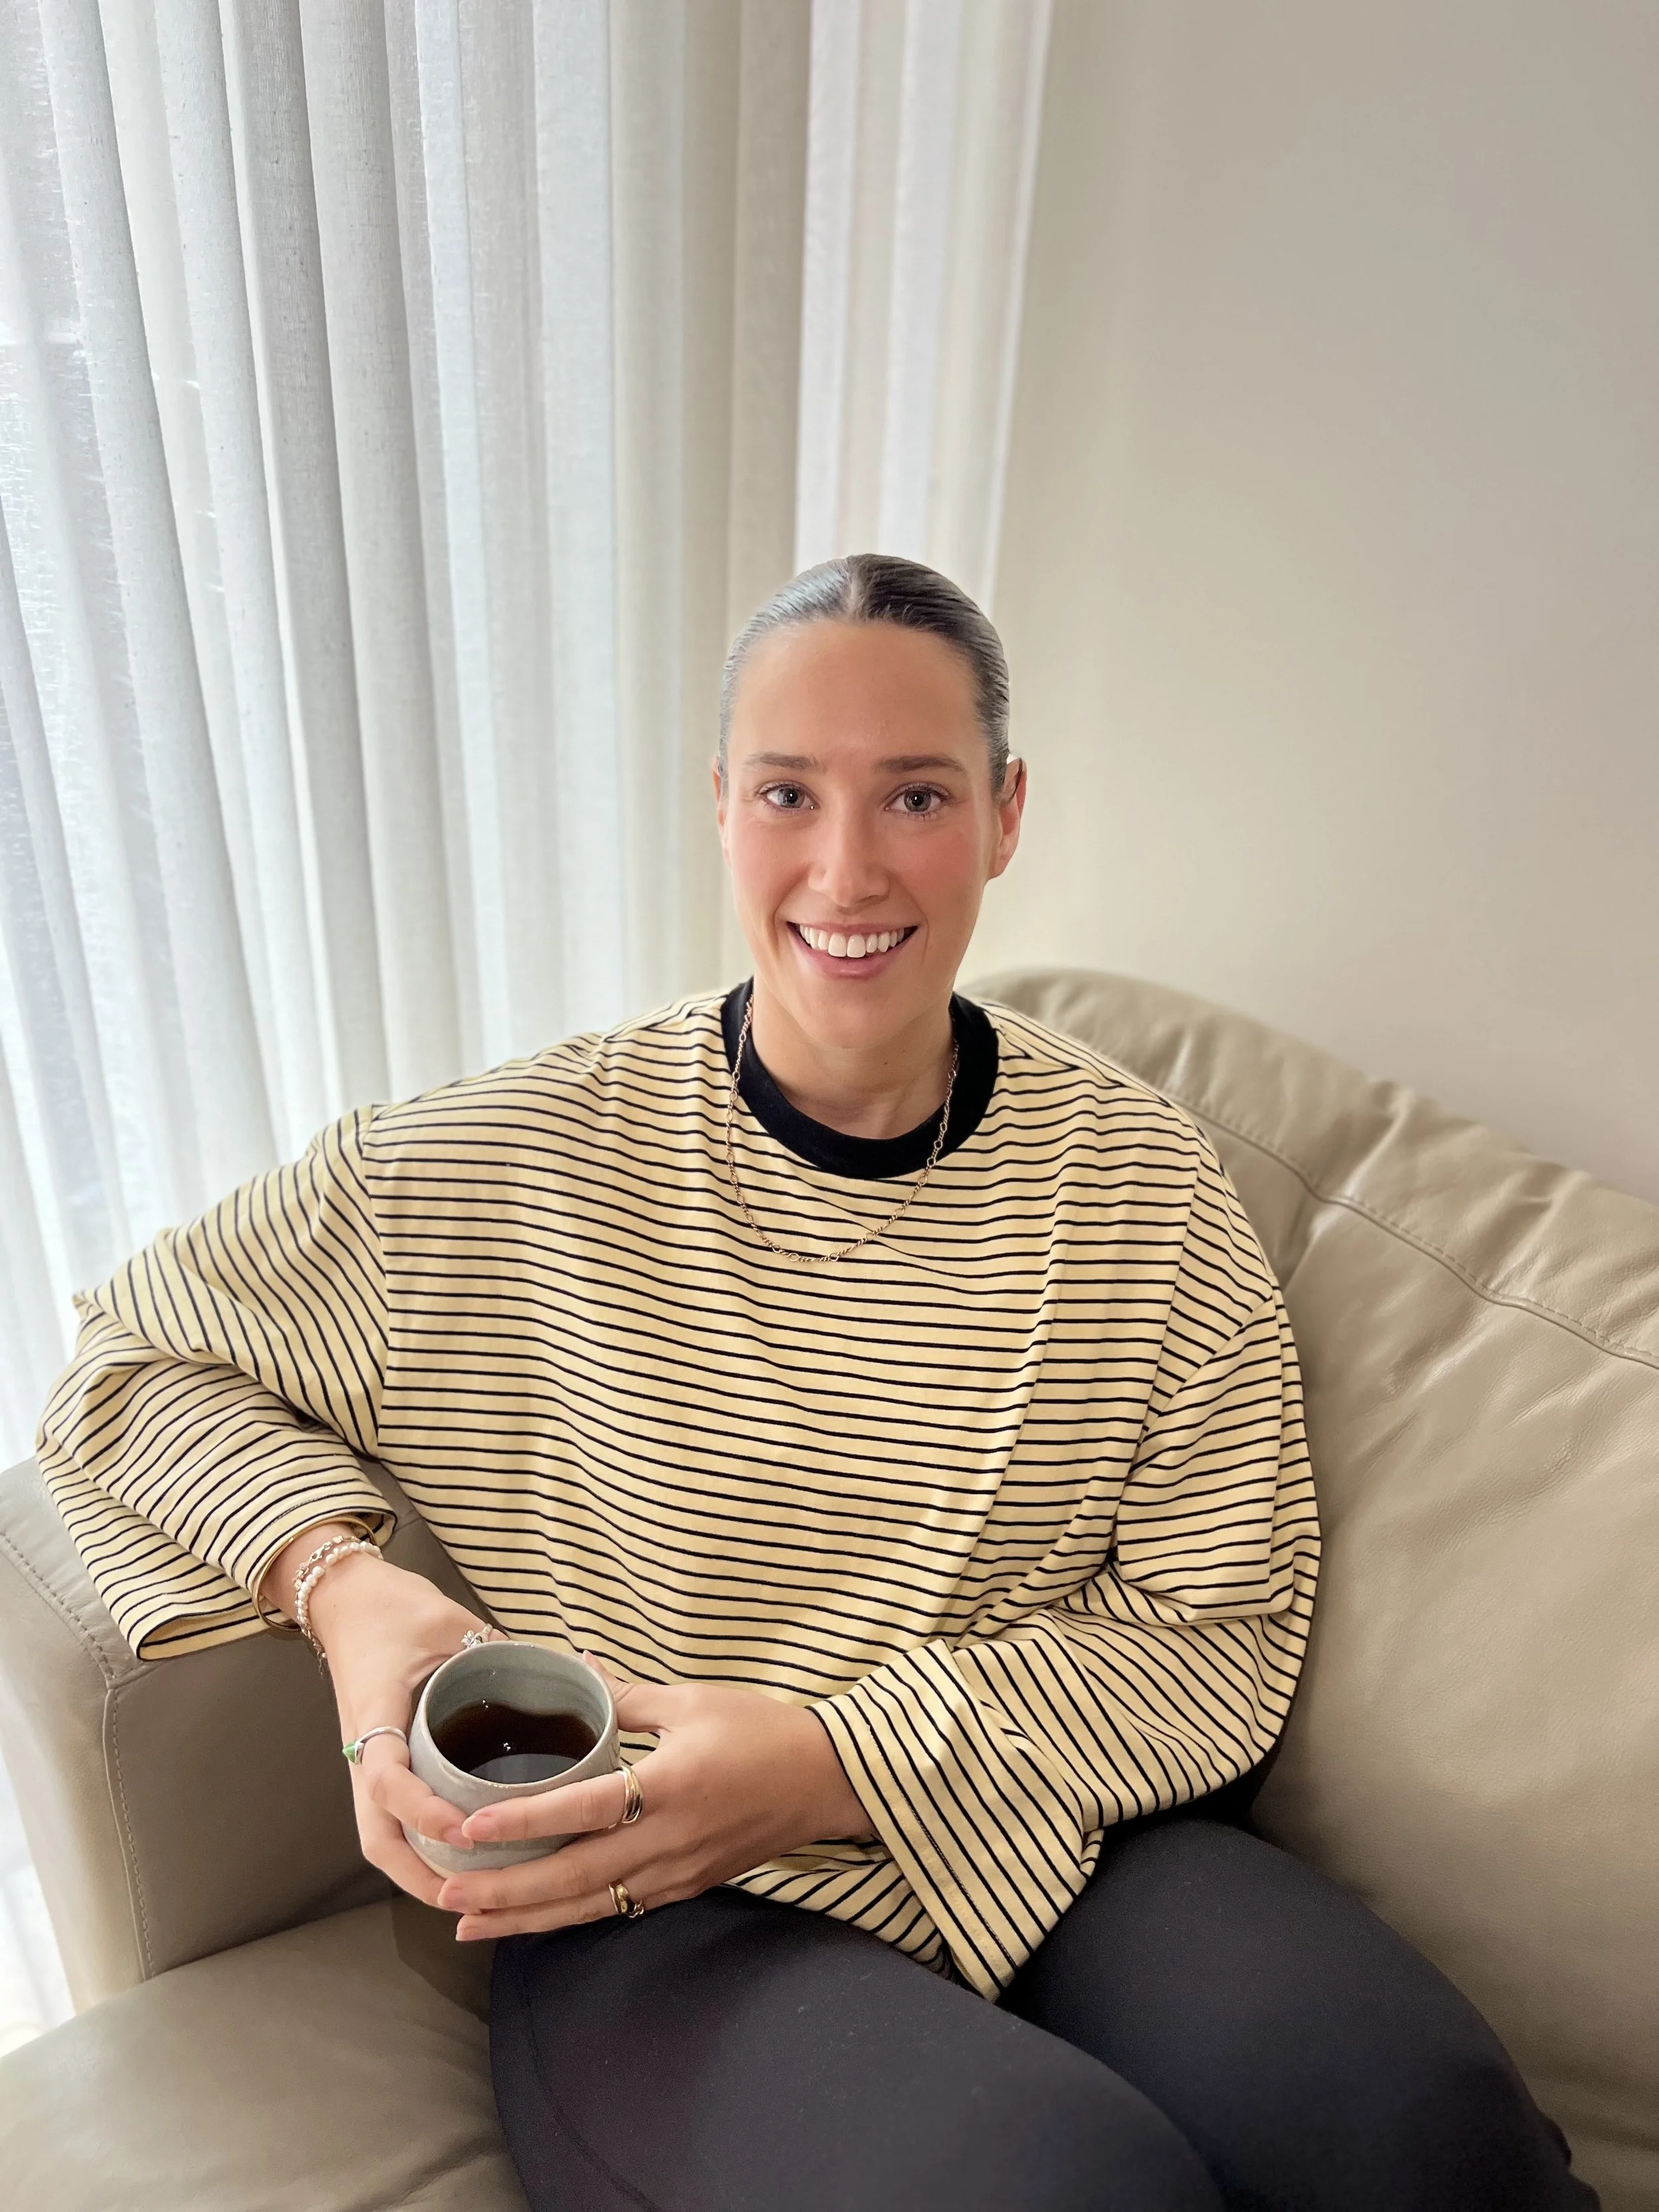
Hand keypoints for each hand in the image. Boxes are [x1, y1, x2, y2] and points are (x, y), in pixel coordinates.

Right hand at [266, 1522, 504, 1907]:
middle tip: (471, 1898)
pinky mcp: (375, 1762)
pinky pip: (389, 1819)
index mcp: (377, 1713)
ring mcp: (365, 1759)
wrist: (348, 1598)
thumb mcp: (451, 1622)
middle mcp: (365, 1747)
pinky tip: (457, 1862)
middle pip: (376, 1833)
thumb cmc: (397, 1608)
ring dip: (417, 1872)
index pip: (389, 1778)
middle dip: (418, 1875)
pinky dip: (417, 1848)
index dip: (425, 1813)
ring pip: (380, 1835)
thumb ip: (502, 1651)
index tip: (468, 1833)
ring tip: (468, 1898)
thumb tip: (571, 1675)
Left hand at [436, 1666, 875, 1940]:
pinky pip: (616, 1906)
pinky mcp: (684, 1886)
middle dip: (503, 1893)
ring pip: (587, 1906)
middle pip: (572, 1878)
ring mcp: (675, 1872)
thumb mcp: (694, 1701)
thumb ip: (628, 1697)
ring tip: (468, 1924)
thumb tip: (577, 1671)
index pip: (581, 1811)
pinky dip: (569, 1916)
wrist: (828, 1781)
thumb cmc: (763, 1732)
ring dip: (525, 1919)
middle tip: (444, 1895)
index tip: (468, 1828)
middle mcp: (667, 1840)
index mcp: (668, 1787)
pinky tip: (533, 1918)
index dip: (521, 1822)